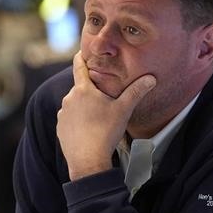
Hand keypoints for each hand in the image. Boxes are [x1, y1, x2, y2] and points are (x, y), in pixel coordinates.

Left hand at [57, 52, 155, 179]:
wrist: (88, 161)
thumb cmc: (106, 132)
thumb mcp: (124, 110)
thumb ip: (136, 92)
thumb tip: (151, 78)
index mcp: (83, 89)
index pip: (78, 66)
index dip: (81, 57)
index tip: (82, 51)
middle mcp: (69, 98)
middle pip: (80, 88)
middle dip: (91, 89)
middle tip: (104, 95)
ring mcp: (63, 114)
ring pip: (75, 104)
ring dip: (84, 106)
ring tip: (98, 117)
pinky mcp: (60, 128)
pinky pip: (70, 118)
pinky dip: (78, 120)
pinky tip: (89, 129)